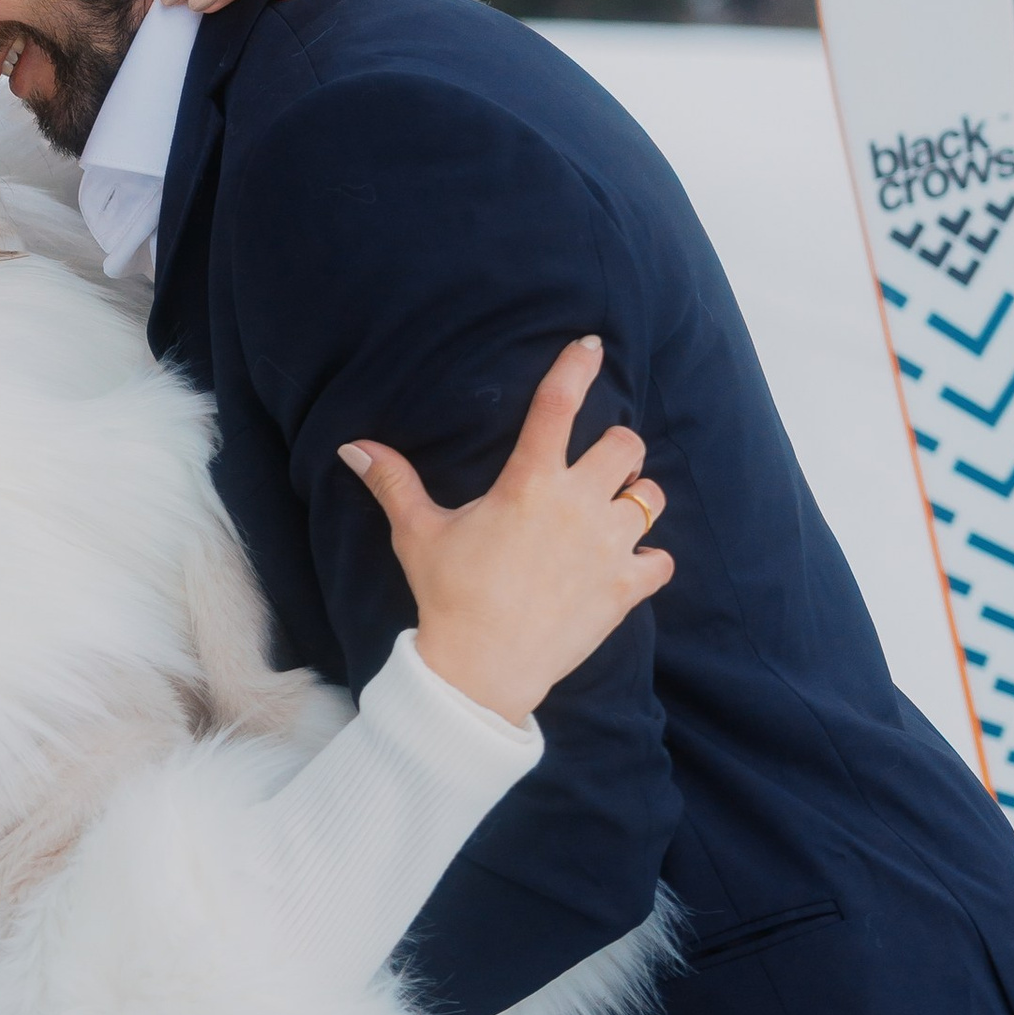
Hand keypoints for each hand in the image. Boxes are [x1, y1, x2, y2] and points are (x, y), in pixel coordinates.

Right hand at [337, 339, 671, 726]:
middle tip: (594, 467)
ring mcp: (608, 547)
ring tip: (611, 513)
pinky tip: (628, 563)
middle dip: (616, 448)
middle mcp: (578, 505)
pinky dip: (650, 558)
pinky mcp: (625, 588)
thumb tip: (351, 446)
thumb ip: (393, 483)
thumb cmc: (448, 597)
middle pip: (626, 444)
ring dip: (635, 499)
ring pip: (651, 497)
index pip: (557, 405)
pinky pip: (662, 558)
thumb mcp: (418, 534)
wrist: (482, 670)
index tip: (590, 344)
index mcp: (529, 483)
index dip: (576, 367)